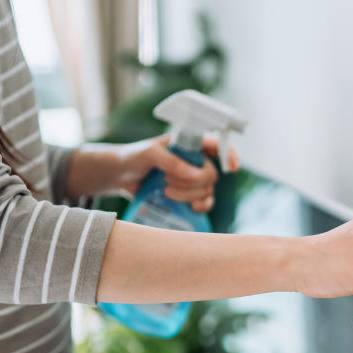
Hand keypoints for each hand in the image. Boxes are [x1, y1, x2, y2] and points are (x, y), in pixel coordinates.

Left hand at [116, 135, 239, 212]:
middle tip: (167, 181)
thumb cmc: (134, 157)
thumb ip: (172, 161)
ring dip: (190, 195)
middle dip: (193, 182)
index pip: (217, 145)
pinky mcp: (185, 197)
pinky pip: (203, 204)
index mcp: (189, 144)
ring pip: (207, 191)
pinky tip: (190, 208)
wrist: (119, 176)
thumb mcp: (149, 153)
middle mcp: (194, 162)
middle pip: (211, 175)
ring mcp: (191, 181)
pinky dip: (199, 207)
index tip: (233, 167)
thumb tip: (195, 175)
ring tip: (166, 192)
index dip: (230, 154)